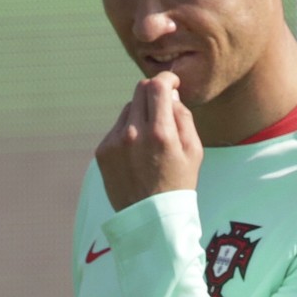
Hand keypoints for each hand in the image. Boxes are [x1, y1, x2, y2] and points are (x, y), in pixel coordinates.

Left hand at [95, 72, 203, 211]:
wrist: (151, 218)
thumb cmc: (178, 184)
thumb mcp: (193, 151)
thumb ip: (183, 117)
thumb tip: (170, 94)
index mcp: (160, 133)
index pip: (157, 86)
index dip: (166, 78)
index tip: (172, 82)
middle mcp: (133, 134)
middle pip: (140, 91)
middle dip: (154, 92)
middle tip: (163, 106)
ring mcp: (114, 142)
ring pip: (128, 109)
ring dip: (141, 114)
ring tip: (151, 139)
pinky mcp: (102, 151)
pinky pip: (117, 128)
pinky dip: (128, 132)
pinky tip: (137, 154)